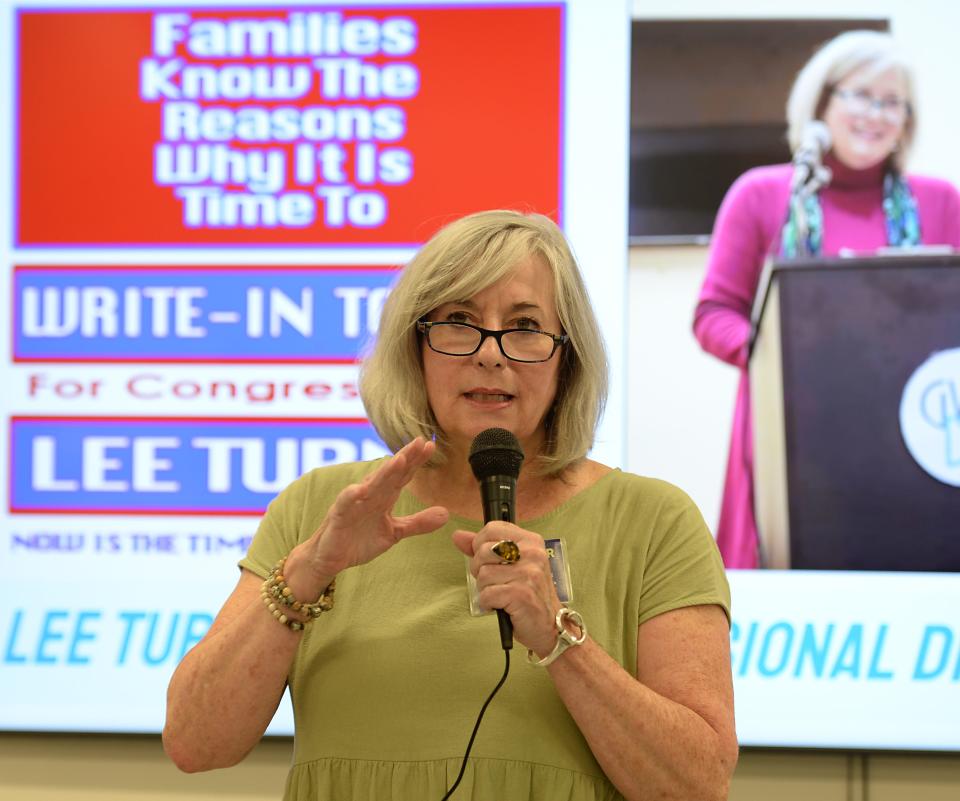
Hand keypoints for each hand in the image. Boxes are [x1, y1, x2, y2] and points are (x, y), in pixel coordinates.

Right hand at [286, 438, 448, 598]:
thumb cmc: (360, 540)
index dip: (416, 461)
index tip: (431, 445)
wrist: (330, 558)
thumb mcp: (394, 533)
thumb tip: (446, 514)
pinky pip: (345, 504)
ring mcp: (354, 504)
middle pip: (390, 474)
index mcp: (384, 497)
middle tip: (420, 442)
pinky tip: (360, 489)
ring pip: (371, 485)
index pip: (402, 475)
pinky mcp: (339, 517)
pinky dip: (351, 496)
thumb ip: (418, 523)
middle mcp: (370, 495)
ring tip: (400, 460)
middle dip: (405, 458)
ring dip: (384, 472)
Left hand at [452, 522, 561, 656]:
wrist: (549, 624)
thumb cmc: (528, 593)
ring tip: (500, 594)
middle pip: (483, 551)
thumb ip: (483, 547)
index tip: (489, 560)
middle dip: (480, 569)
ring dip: (485, 589)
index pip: (492, 528)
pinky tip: (500, 605)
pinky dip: (488, 603)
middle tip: (495, 581)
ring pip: (483, 574)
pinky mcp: (521, 594)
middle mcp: (532, 553)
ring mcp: (528, 573)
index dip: (480, 545)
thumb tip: (458, 536)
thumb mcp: (510, 564)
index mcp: (530, 541)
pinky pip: (487, 594)